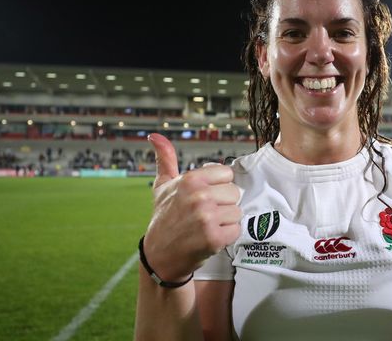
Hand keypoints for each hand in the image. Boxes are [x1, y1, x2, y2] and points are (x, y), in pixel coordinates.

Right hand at [143, 133, 242, 281]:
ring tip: (206, 225)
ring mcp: (207, 217)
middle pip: (235, 192)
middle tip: (204, 214)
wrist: (160, 255)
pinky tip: (210, 237)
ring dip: (225, 221)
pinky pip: (236, 230)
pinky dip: (227, 236)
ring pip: (237, 212)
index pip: (227, 174)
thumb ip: (165, 159)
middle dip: (223, 204)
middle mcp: (199, 196)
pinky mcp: (214, 238)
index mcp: (190, 180)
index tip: (204, 197)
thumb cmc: (164, 218)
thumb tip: (155, 136)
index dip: (218, 187)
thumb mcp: (162, 186)